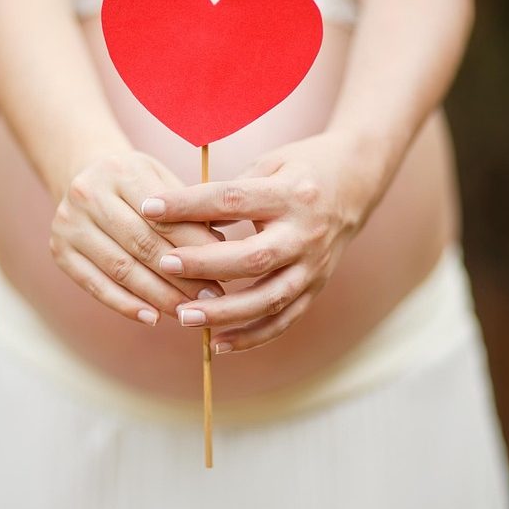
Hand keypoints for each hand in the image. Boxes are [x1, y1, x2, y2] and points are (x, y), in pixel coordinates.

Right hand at [50, 150, 224, 325]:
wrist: (84, 176)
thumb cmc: (138, 185)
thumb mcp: (163, 181)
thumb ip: (189, 213)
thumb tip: (222, 251)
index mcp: (121, 171)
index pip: (164, 217)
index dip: (196, 247)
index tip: (225, 271)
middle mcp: (89, 194)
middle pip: (143, 245)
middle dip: (181, 276)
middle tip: (212, 299)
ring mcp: (69, 224)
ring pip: (122, 269)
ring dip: (159, 296)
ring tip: (188, 312)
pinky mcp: (59, 251)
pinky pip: (96, 285)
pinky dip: (126, 305)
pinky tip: (152, 318)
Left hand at [140, 132, 385, 351]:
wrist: (358, 181)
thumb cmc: (301, 168)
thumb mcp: (269, 164)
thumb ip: (230, 191)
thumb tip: (178, 216)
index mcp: (292, 194)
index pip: (233, 199)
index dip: (189, 205)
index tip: (150, 208)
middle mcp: (306, 233)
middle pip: (253, 257)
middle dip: (205, 264)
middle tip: (164, 264)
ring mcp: (314, 266)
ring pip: (269, 298)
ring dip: (225, 312)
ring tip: (183, 316)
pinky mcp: (316, 287)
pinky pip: (284, 320)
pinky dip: (251, 337)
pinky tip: (217, 345)